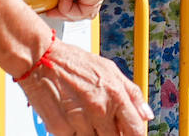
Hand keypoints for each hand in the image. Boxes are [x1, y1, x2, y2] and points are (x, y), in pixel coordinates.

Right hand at [15, 38, 152, 135]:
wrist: (42, 61)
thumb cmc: (75, 63)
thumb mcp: (111, 70)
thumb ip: (132, 93)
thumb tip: (146, 114)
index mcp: (116, 95)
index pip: (135, 130)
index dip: (135, 135)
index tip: (131, 134)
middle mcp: (100, 111)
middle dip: (113, 134)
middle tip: (106, 125)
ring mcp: (80, 122)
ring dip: (94, 134)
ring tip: (88, 119)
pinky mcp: (61, 130)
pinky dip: (77, 134)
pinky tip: (74, 120)